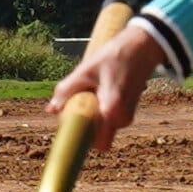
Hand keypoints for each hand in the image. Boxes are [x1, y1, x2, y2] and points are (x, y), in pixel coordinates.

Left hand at [54, 17, 161, 142]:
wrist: (141, 48)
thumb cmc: (114, 57)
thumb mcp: (85, 70)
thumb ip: (66, 90)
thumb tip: (51, 110)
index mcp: (112, 110)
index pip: (97, 143)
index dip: (81, 139)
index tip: (70, 126)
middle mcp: (123, 118)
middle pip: (97, 137)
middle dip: (84, 125)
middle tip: (77, 101)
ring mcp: (127, 116)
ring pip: (101, 128)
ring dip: (91, 115)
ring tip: (92, 90)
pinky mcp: (127, 112)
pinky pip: (107, 120)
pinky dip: (99, 110)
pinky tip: (99, 90)